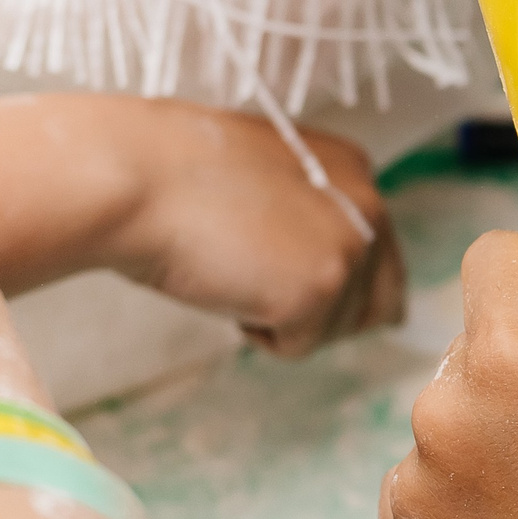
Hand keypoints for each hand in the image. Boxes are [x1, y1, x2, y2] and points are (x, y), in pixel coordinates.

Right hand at [105, 102, 404, 357]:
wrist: (137, 178)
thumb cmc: (176, 177)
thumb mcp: (264, 180)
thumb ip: (307, 213)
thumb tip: (322, 272)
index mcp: (353, 172)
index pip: (380, 259)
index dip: (329, 283)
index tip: (279, 274)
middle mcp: (369, 206)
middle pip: (377, 305)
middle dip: (320, 311)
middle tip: (255, 280)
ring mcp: (348, 249)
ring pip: (336, 330)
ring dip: (284, 320)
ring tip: (233, 268)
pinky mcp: (320, 290)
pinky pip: (297, 346)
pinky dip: (257, 333)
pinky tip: (227, 284)